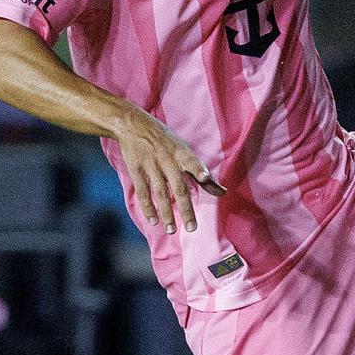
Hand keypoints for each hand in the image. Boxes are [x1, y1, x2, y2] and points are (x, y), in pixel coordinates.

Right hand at [109, 104, 225, 234]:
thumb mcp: (182, 149)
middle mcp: (167, 159)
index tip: (205, 178)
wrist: (133, 124)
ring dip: (166, 213)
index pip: (192, 162)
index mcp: (181, 152)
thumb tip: (221, 191)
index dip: (199, 170)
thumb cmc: (164, 140)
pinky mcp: (136, 169)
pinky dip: (148, 207)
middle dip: (186, 208)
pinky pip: (143, 191)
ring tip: (171, 229)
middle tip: (192, 227)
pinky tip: (153, 220)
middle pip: (178, 186)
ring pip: (160, 193)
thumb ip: (200, 172)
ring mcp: (151, 165)